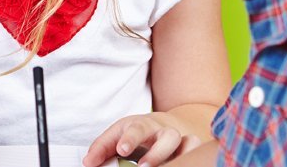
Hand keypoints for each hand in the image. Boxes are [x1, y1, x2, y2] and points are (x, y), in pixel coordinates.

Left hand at [84, 112, 202, 166]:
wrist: (169, 124)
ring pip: (188, 142)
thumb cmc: (138, 131)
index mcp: (142, 125)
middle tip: (142, 166)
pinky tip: (183, 163)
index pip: (136, 129)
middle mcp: (164, 130)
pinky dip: (193, 156)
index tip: (122, 150)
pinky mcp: (193, 147)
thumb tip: (88, 163)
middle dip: (156, 152)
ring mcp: (181, 139)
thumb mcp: (119, 134)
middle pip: (167, 136)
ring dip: (178, 157)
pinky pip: (197, 149)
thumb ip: (103, 148)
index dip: (130, 139)